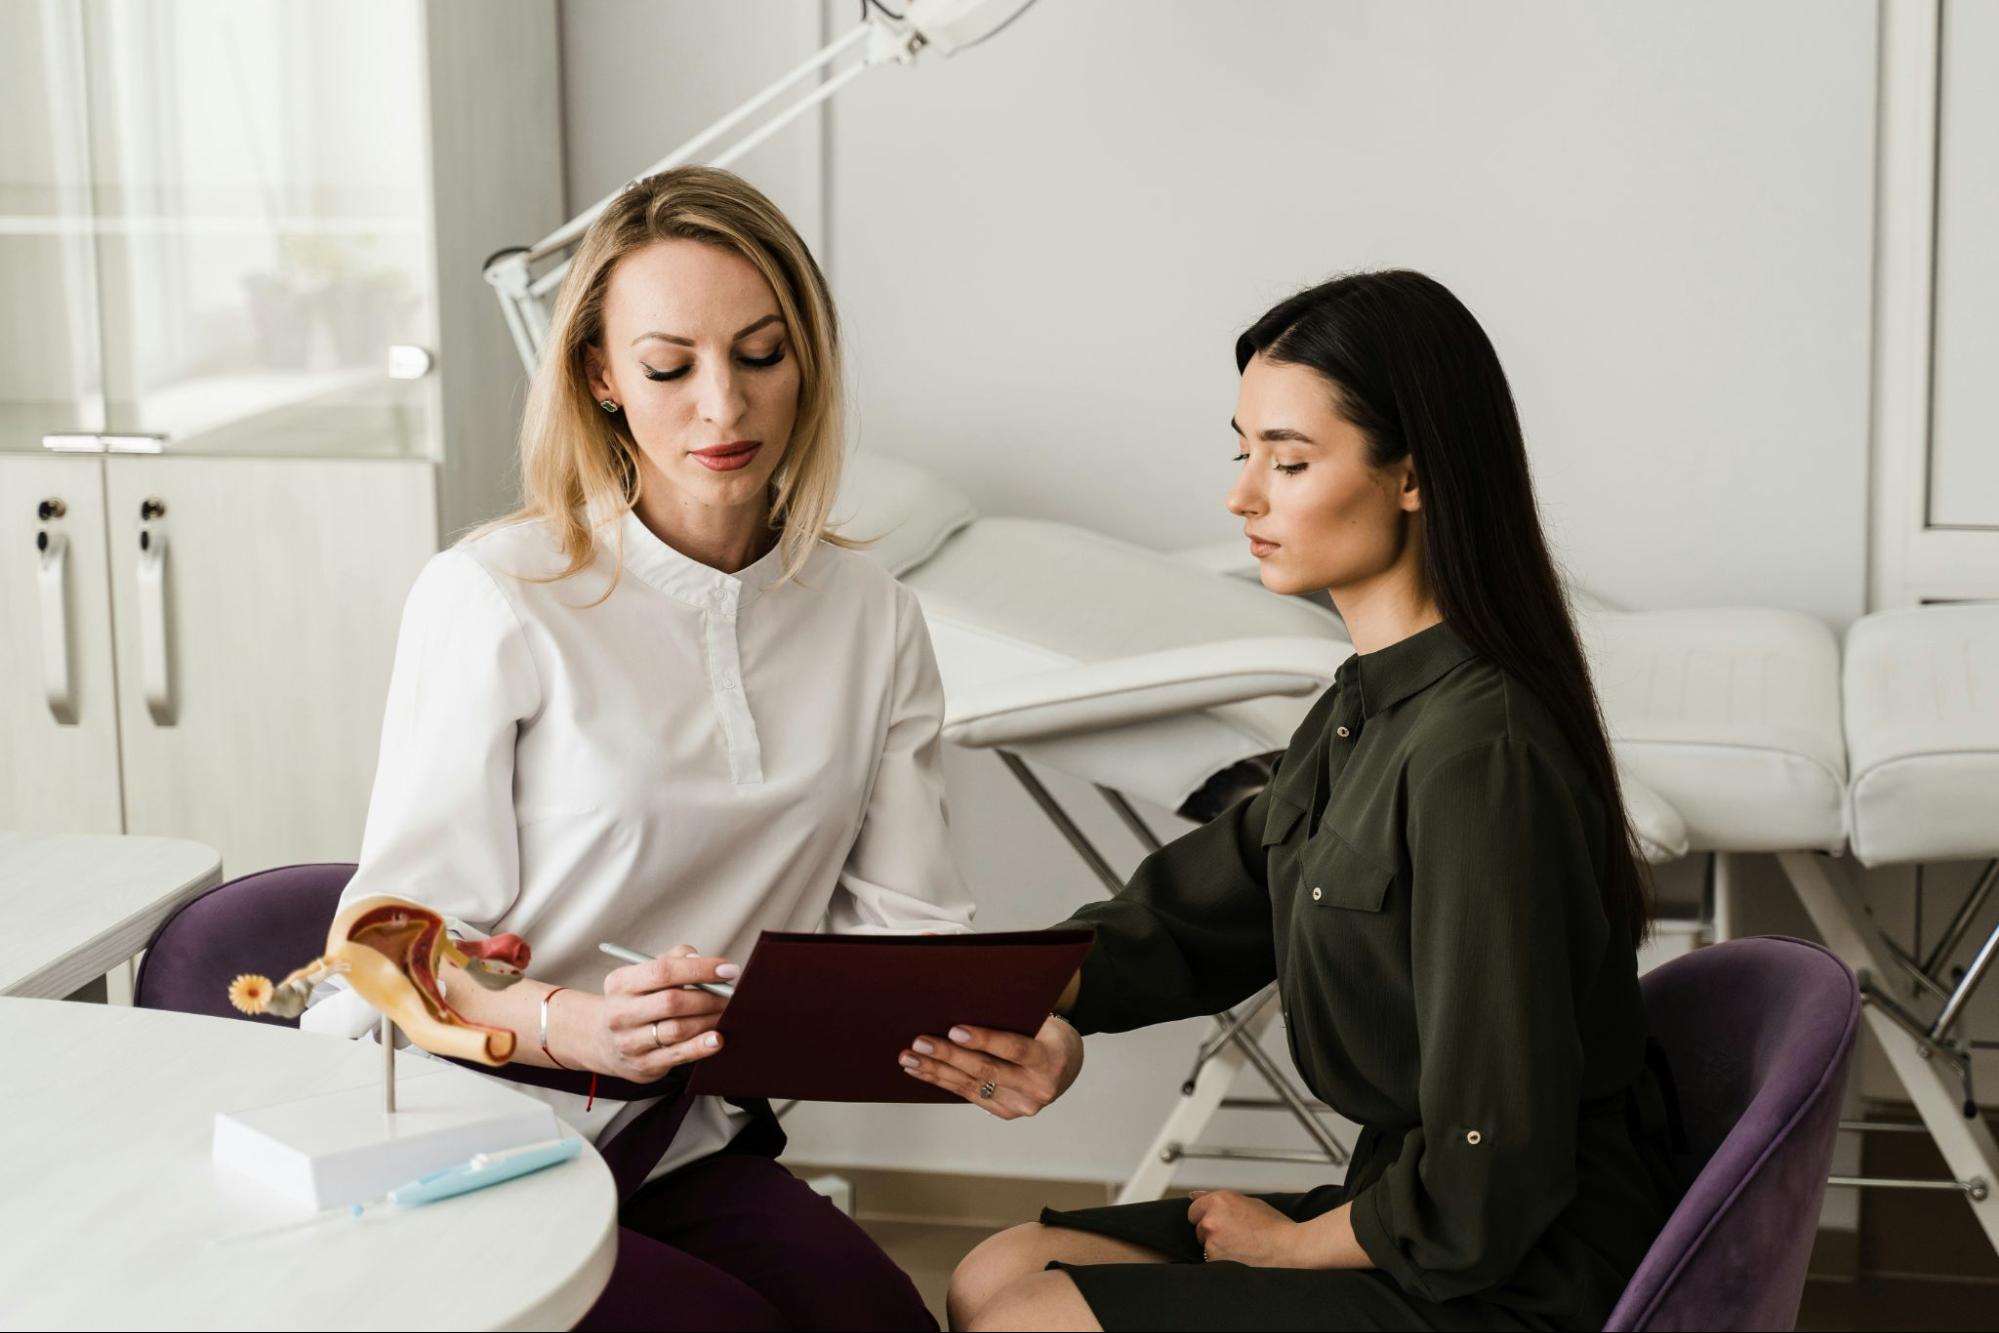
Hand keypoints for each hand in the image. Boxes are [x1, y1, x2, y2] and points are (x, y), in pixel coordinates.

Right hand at [571, 944, 738, 1082]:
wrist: (603, 1040)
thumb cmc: (636, 1000)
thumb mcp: (642, 974)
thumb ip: (672, 959)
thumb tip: (697, 958)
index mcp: (620, 983)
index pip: (662, 971)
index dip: (700, 969)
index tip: (728, 969)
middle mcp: (621, 1013)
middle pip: (672, 1002)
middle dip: (709, 997)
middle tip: (731, 994)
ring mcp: (630, 1042)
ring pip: (678, 1029)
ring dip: (709, 1020)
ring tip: (728, 1013)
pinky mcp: (643, 1065)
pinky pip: (678, 1055)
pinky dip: (701, 1047)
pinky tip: (718, 1038)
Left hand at [897, 1013, 1083, 1118]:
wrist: (1065, 1065)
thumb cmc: (1046, 1033)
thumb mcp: (1040, 1018)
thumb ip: (1010, 1010)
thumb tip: (963, 986)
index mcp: (1049, 1059)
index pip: (1014, 1048)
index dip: (984, 1039)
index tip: (955, 1029)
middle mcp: (1037, 1088)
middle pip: (986, 1070)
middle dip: (948, 1055)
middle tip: (920, 1041)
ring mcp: (1020, 1105)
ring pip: (971, 1085)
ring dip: (936, 1070)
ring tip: (910, 1057)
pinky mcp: (1005, 1112)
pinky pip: (968, 1095)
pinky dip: (942, 1081)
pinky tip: (922, 1070)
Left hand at [1187, 1191, 1314, 1267]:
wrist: (1287, 1248)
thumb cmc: (1274, 1226)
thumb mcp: (1250, 1203)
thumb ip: (1221, 1200)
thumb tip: (1194, 1195)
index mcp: (1220, 1200)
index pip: (1195, 1208)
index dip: (1206, 1216)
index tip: (1217, 1222)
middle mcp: (1212, 1218)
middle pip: (1198, 1227)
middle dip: (1211, 1231)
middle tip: (1234, 1236)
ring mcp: (1211, 1240)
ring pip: (1205, 1244)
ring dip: (1216, 1247)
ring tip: (1240, 1248)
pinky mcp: (1214, 1259)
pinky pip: (1211, 1260)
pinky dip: (1221, 1260)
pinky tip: (1239, 1258)